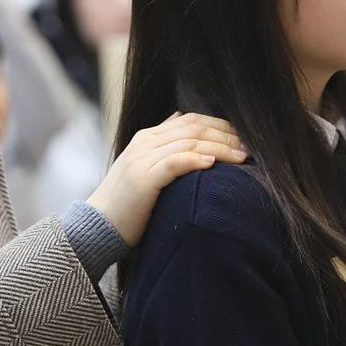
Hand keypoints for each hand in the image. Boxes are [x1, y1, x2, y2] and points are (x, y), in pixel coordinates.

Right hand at [87, 112, 246, 245]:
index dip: (220, 126)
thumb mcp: (143, 167)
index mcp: (147, 137)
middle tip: (250, 146)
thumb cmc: (126, 204)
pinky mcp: (143, 178)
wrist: (95, 226)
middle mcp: (145, 142)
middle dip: (226, 134)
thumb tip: (180, 118)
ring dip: (221, 148)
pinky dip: (197, 160)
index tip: (243, 137)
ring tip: (243, 157)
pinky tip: (214, 164)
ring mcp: (143, 158)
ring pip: (190, 143)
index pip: (191, 120)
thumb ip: (161, 143)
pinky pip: (175, 162)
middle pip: (195, 127)